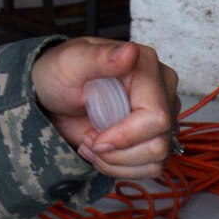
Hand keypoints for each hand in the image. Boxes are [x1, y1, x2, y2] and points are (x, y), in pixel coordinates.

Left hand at [31, 37, 178, 182]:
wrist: (54, 97)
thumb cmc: (60, 74)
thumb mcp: (70, 63)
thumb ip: (100, 58)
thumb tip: (130, 51)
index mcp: (145, 64)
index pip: (157, 117)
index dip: (126, 136)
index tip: (95, 138)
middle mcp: (162, 88)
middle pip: (159, 143)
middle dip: (118, 153)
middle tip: (89, 140)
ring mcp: (164, 113)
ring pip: (158, 159)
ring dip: (118, 162)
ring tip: (93, 145)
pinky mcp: (157, 134)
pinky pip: (153, 167)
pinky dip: (123, 167)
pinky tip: (103, 152)